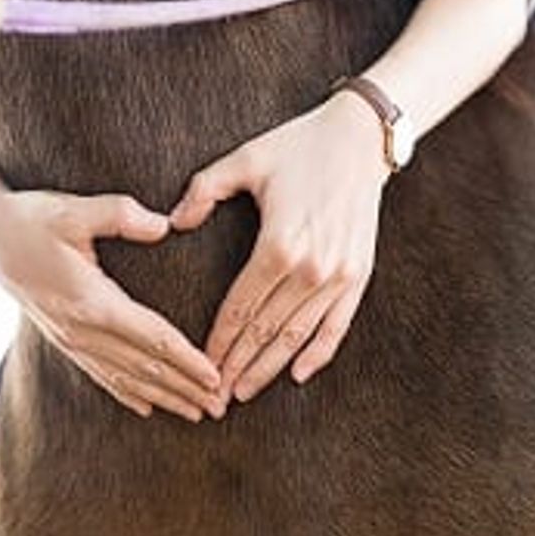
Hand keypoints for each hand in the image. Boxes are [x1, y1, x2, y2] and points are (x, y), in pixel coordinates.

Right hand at [0, 187, 224, 420]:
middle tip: (219, 408)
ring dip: (163, 397)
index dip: (186, 360)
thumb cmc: (33, 218)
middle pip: (144, 367)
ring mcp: (70, 338)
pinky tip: (146, 407)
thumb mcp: (74, 209)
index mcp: (90, 301)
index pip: (151, 338)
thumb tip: (163, 226)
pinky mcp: (62, 338)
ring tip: (194, 413)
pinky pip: (100, 374)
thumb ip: (121, 215)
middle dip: (184, 389)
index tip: (215, 378)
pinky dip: (127, 392)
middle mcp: (81, 329)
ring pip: (125, 378)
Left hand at [170, 91, 389, 402]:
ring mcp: (339, 275)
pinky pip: (337, 326)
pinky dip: (318, 354)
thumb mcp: (244, 159)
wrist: (359, 138)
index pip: (240, 307)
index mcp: (278, 244)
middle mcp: (311, 268)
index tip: (198, 364)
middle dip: (237, 366)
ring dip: (270, 368)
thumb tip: (175, 222)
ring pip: (298, 336)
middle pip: (265, 330)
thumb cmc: (298, 146)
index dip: (218, 341)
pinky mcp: (359, 275)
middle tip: (213, 396)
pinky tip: (297, 374)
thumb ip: (204, 190)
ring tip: (244, 392)